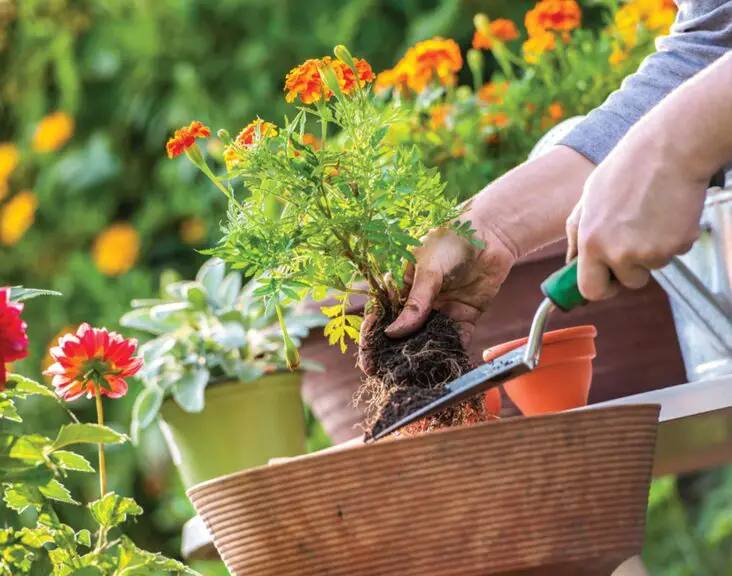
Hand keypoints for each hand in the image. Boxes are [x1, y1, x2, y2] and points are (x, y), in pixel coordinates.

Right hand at [358, 223, 515, 374]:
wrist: (491, 232)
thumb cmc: (451, 240)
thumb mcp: (427, 269)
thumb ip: (415, 302)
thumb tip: (393, 333)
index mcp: (401, 286)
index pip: (381, 316)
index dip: (372, 338)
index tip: (368, 361)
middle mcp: (419, 302)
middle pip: (402, 334)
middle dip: (394, 355)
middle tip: (387, 377)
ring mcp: (441, 311)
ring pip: (427, 340)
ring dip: (421, 358)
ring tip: (413, 380)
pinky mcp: (464, 317)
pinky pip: (455, 339)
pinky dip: (450, 354)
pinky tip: (443, 369)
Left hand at [566, 131, 708, 300]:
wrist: (668, 149)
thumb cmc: (625, 171)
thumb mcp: (587, 200)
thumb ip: (577, 235)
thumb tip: (571, 264)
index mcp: (591, 242)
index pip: (590, 289)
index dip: (600, 289)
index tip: (607, 282)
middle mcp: (618, 252)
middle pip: (628, 283)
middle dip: (631, 271)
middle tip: (635, 241)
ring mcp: (650, 251)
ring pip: (653, 267)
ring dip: (652, 249)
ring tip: (650, 215)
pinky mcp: (677, 245)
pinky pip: (674, 253)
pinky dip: (672, 238)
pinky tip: (667, 212)